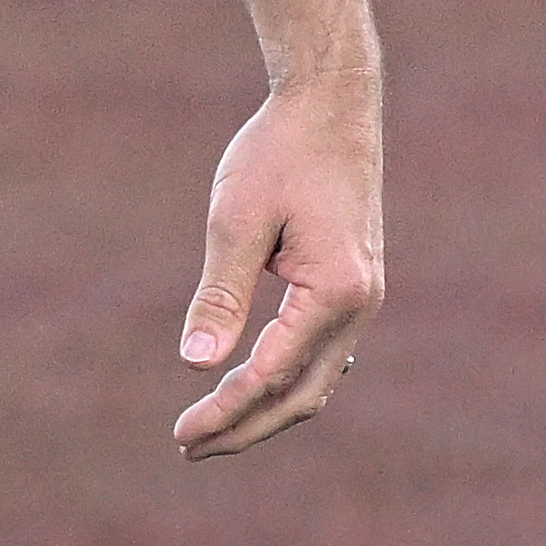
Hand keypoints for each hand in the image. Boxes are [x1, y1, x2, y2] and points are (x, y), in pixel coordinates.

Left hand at [173, 70, 382, 459]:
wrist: (332, 99)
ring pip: (318, 379)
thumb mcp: (236, 220)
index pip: (270, 375)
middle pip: (302, 396)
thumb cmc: (280, 150)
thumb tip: (195, 366)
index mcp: (335, 291)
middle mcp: (362, 303)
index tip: (180, 432)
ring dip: (267, 408)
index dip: (223, 410)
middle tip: (188, 447)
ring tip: (213, 426)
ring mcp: (365, 296)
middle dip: (245, 428)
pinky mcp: (356, 284)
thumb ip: (220, 297)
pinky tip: (254, 385)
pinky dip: (289, 378)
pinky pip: (325, 352)